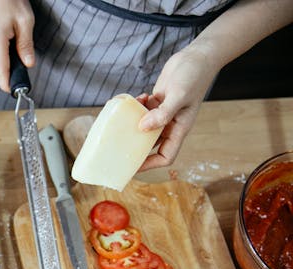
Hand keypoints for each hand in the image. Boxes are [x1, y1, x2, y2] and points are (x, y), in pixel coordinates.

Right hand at [0, 0, 34, 91]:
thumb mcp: (25, 22)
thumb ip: (26, 46)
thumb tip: (29, 64)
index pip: (1, 73)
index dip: (9, 85)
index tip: (19, 91)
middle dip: (11, 73)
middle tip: (26, 67)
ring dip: (7, 63)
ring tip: (19, 48)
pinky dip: (3, 55)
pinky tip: (11, 45)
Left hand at [136, 47, 218, 170]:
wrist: (198, 56)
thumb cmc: (194, 76)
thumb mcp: (179, 96)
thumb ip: (162, 113)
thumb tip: (142, 128)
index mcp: (179, 128)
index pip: (166, 156)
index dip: (150, 164)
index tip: (133, 166)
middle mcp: (171, 124)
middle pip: (151, 145)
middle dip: (135, 146)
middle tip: (117, 146)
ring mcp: (163, 112)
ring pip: (144, 127)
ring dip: (133, 122)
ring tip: (126, 115)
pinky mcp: (157, 101)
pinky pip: (142, 110)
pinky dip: (136, 106)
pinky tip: (136, 98)